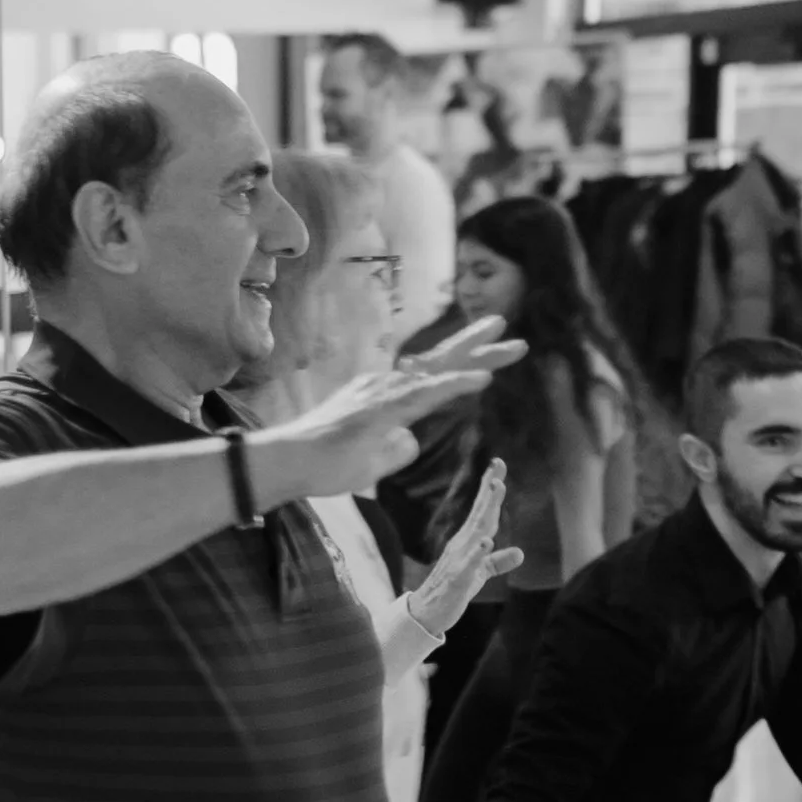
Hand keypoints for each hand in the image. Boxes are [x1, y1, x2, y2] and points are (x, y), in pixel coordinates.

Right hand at [256, 320, 526, 507]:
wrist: (288, 464)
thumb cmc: (322, 464)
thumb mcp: (371, 462)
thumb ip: (395, 450)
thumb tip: (410, 441)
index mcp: (384, 396)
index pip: (430, 376)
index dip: (462, 366)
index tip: (490, 361)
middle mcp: (385, 385)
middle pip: (440, 362)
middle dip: (479, 347)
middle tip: (513, 337)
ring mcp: (383, 393)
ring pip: (440, 369)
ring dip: (478, 357)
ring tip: (513, 346)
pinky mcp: (382, 408)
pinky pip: (427, 394)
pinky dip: (456, 385)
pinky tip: (483, 379)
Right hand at [408, 463, 523, 636]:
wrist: (428, 612)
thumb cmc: (454, 589)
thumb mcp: (480, 573)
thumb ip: (498, 561)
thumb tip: (520, 552)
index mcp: (468, 540)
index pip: (482, 510)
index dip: (490, 488)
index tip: (498, 464)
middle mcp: (463, 543)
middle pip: (480, 512)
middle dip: (490, 489)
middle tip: (497, 466)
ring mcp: (459, 558)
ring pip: (476, 530)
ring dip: (487, 508)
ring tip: (496, 488)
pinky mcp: (458, 577)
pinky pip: (469, 563)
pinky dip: (478, 551)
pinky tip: (487, 540)